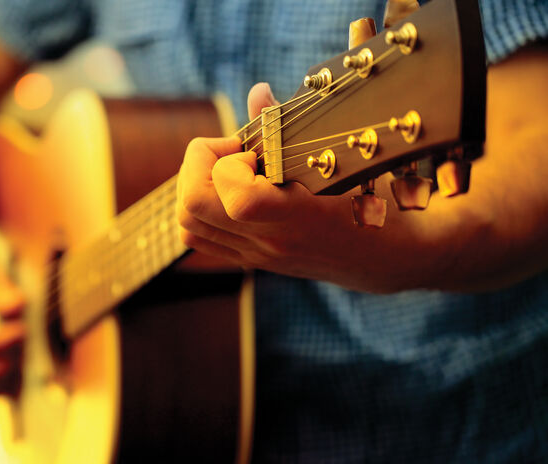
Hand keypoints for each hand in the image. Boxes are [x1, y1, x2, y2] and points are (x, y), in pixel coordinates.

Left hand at [176, 83, 425, 291]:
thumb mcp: (341, 156)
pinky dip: (199, 207)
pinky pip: (197, 237)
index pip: (236, 198)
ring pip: (186, 224)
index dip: (227, 161)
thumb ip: (288, 126)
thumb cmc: (371, 196)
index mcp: (297, 214)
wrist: (387, 254)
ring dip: (195, 185)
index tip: (250, 148)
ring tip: (228, 169)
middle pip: (191, 207)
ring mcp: (256, 254)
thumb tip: (257, 92)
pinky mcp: (250, 261)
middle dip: (198, 166)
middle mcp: (269, 240)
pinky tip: (228, 189)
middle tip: (231, 153)